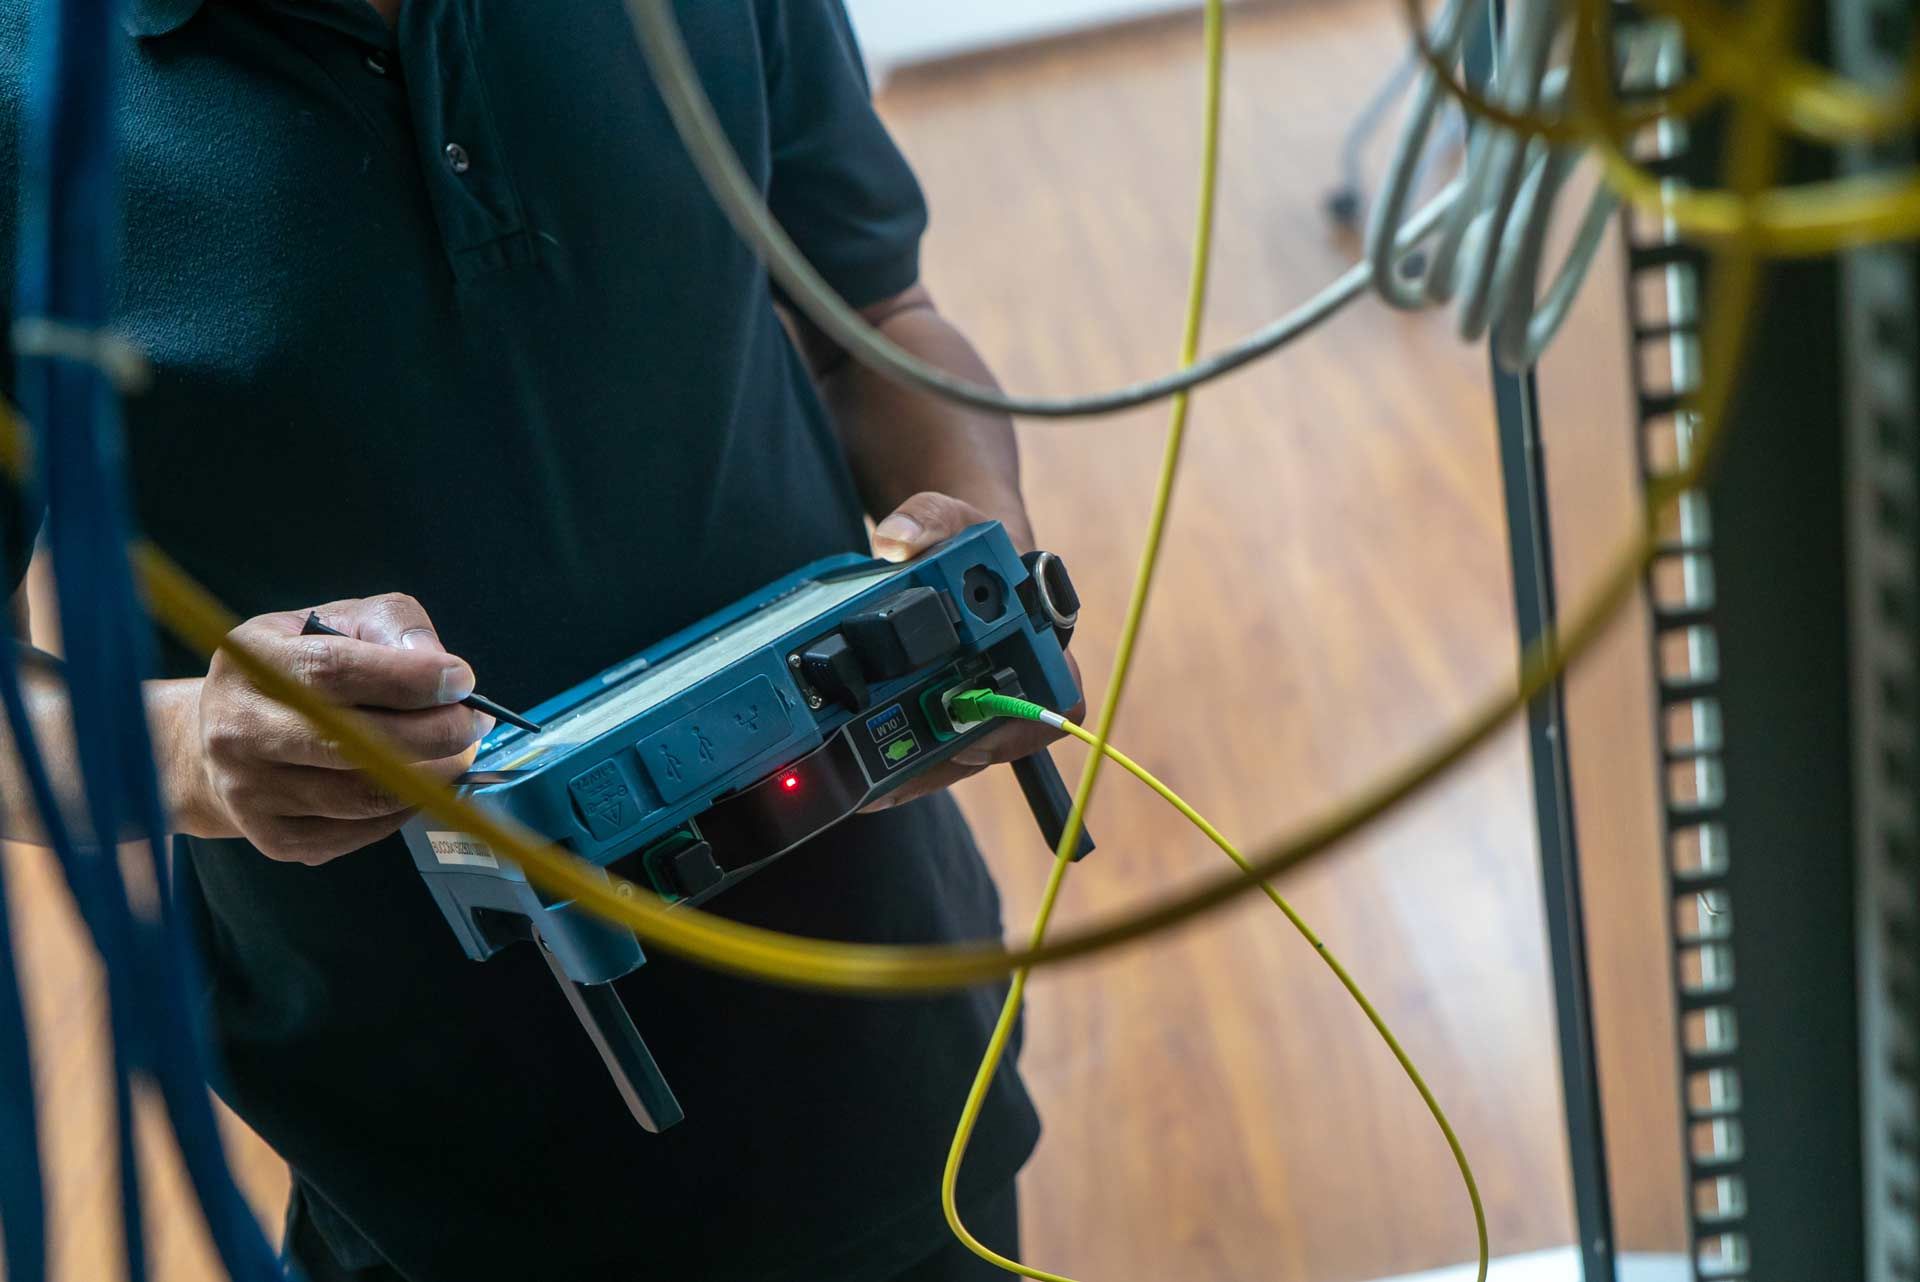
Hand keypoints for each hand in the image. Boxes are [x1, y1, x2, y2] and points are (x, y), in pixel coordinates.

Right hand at [179, 593, 492, 864]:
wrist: (226, 739)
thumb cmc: (297, 672)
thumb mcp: (333, 622)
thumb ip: (390, 626)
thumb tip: (439, 665)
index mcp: (249, 662)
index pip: (334, 672)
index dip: (407, 679)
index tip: (461, 681)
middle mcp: (240, 730)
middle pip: (353, 743)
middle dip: (433, 734)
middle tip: (474, 724)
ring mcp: (251, 791)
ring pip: (363, 796)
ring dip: (430, 776)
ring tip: (457, 752)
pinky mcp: (275, 838)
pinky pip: (361, 831)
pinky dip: (405, 808)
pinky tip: (418, 782)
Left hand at [866, 492, 1083, 810]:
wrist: (949, 550)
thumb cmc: (966, 540)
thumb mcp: (949, 517)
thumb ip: (928, 519)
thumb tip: (897, 541)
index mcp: (1037, 639)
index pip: (1058, 700)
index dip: (1024, 724)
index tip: (977, 733)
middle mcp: (1012, 682)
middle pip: (993, 743)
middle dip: (945, 760)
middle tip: (895, 771)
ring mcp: (974, 704)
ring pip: (954, 756)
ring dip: (914, 770)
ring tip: (864, 783)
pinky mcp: (938, 715)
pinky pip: (923, 750)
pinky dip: (893, 762)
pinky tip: (854, 772)